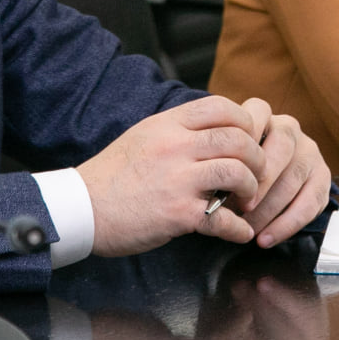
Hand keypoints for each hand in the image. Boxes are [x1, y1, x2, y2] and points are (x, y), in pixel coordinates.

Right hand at [80, 96, 265, 255]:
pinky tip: (240, 232)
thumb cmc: (113, 174)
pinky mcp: (177, 214)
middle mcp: (175, 147)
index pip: (222, 107)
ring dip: (251, 189)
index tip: (248, 139)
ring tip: (246, 201)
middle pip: (238, 140)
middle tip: (256, 174)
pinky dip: (238, 229)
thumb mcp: (145, 135)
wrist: (81, 208)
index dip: (244, 122)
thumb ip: (179, 129)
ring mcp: (178, 180)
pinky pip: (222, 219)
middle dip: (256, 159)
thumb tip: (215, 127)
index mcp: (168, 124)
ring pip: (237, 173)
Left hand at [224, 99, 332, 249]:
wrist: (258, 186)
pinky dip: (287, 224)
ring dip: (271, 208)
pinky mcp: (322, 177)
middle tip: (241, 207)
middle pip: (282, 147)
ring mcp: (309, 151)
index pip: (258, 115)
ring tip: (249, 228)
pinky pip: (311, 202)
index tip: (227, 172)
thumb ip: (222, 165)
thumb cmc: (233, 172)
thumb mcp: (225, 160)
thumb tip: (213, 192)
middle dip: (260, 181)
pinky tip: (267, 237)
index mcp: (263, 117)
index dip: (244, 144)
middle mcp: (290, 129)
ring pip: (295, 176)